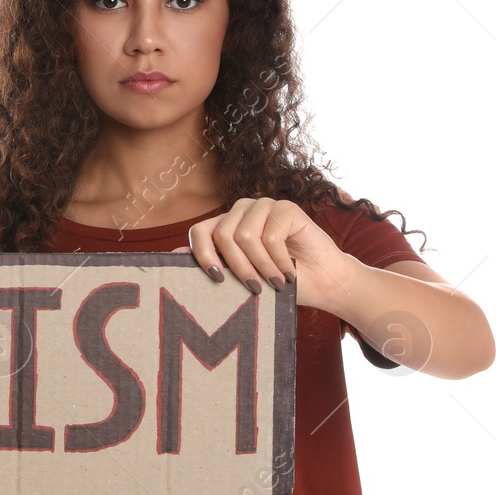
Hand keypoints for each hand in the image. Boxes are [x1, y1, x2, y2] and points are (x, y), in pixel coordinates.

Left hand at [176, 197, 352, 313]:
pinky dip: (280, 262)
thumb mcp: (240, 279)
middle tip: (256, 288)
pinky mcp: (286, 208)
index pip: (199, 232)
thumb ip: (212, 265)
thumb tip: (172, 257)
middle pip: (222, 236)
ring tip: (275, 283)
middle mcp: (241, 212)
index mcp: (225, 226)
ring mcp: (263, 206)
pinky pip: (271, 236)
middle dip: (238, 268)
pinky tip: (289, 273)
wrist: (323, 283)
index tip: (217, 279)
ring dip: (261, 267)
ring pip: (245, 236)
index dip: (203, 255)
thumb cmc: (278, 284)